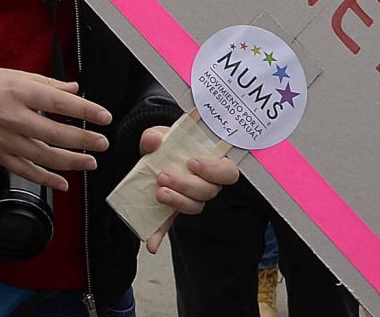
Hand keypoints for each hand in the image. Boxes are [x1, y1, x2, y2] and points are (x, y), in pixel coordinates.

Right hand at [0, 68, 111, 192]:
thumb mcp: (20, 76)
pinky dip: (47, 180)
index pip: (58, 103)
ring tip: (90, 162)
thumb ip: (50, 85)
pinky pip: (26, 172)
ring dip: (70, 162)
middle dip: (83, 140)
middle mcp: (12, 117)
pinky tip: (64, 183)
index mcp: (20, 92)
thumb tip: (76, 90)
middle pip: (54, 133)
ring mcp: (5, 139)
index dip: (84, 111)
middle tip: (102, 143)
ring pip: (43, 156)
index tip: (104, 117)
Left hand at [137, 124, 241, 253]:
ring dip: (177, 202)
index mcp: (212, 163)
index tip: (193, 162)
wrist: (152, 155)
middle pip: (209, 192)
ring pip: (195, 207)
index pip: (227, 172)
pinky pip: (170, 225)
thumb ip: (156, 135)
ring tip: (159, 192)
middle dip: (187, 185)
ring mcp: (191, 199)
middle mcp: (206, 184)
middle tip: (164, 175)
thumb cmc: (166, 144)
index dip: (214, 170)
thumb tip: (155, 140)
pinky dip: (160, 234)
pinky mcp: (173, 211)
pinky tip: (152, 244)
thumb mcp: (161, 135)